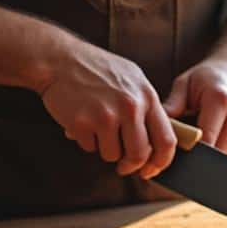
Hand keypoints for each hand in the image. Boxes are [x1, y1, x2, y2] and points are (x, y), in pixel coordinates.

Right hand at [39, 42, 176, 179]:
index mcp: (146, 96)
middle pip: (139, 154)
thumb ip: (147, 107)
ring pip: (112, 155)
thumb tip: (157, 140)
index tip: (153, 168)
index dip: (161, 161)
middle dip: (131, 165)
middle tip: (124, 165)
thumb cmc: (96, 68)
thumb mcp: (132, 79)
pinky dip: (86, 141)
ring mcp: (106, 115)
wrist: (60, 59)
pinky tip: (83, 121)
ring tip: (97, 128)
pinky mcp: (82, 123)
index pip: (167, 139)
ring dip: (105, 149)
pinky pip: (90, 148)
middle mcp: (130, 106)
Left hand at [163, 59, 226, 157]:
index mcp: (220, 100)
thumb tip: (157, 127)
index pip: (206, 139)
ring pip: (226, 160)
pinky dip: (221, 156)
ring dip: (210, 161)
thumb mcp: (185, 83)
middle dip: (198, 161)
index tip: (174, 158)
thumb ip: (172, 105)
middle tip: (181, 159)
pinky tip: (212, 144)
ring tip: (197, 148)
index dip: (190, 154)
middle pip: (217, 154)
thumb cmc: (206, 79)